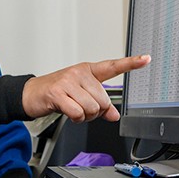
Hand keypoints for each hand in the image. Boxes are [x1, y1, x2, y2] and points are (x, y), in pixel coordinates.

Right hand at [22, 55, 149, 122]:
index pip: (113, 66)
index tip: (146, 58)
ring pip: (92, 108)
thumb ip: (99, 104)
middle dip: (95, 111)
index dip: (131, 63)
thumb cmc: (57, 92)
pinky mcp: (58, 93)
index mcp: (88, 71)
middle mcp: (79, 73)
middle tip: (82, 108)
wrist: (31, 94)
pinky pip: (78, 112)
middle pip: (103, 100)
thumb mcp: (80, 95)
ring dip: (84, 116)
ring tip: (73, 110)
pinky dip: (75, 118)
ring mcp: (68, 81)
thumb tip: (114, 115)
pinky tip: (67, 113)